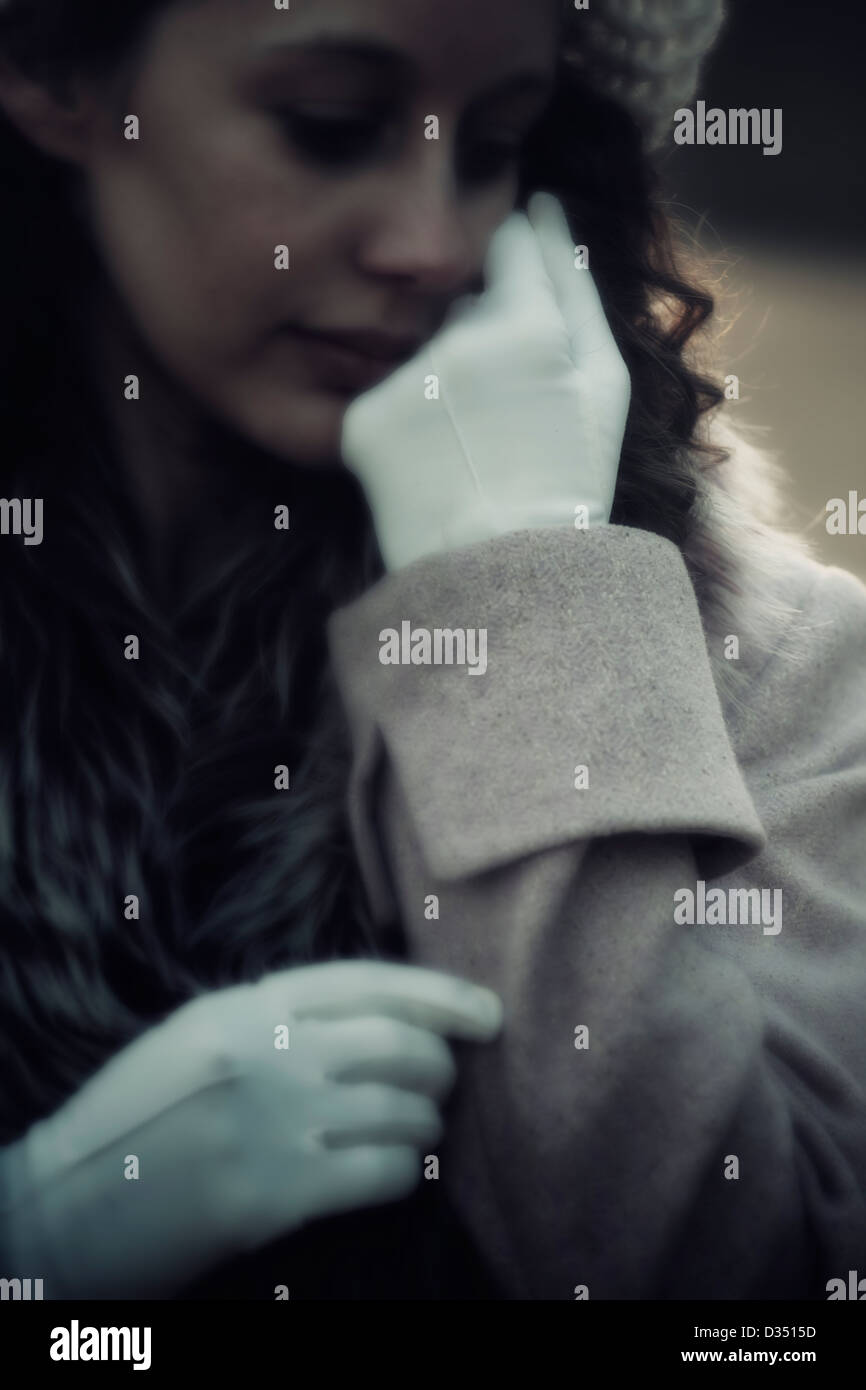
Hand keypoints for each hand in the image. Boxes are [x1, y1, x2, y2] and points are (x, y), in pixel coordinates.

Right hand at [1, 960, 501, 1297]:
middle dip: (439, 1065)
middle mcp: (262, 1053)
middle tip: (441, 1085)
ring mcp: (268, 1122)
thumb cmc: (139, 1120)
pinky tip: (394, 1174)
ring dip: (426, 1125)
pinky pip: (381, 1171)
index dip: (439, 994)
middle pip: (397, 1043)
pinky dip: (403, 1171)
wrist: (68, 1206)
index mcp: (242, 1008)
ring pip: (400, 1109)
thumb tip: (383, 1023)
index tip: (487, 1012)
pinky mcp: (271, 1193)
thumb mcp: (198, 1037)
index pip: (366, 981)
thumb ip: (277, 1020)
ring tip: (418, 1133)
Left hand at [341, 190, 630, 571]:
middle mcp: (457, 340)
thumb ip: (576, 284)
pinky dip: (408, 421)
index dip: (522, 276)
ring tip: (472, 444)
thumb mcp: (603, 381)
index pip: (512, 243)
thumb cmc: (569, 478)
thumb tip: (544, 207)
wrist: (504, 576)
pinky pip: (387, 396)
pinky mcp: (362, 423)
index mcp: (527, 322)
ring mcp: (404, 381)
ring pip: (423, 348)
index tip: (527, 317)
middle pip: (465, 302)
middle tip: (510, 411)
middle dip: (485, 333)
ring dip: (445, 378)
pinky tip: (435, 463)